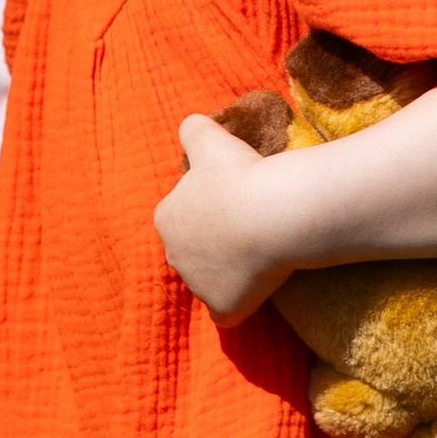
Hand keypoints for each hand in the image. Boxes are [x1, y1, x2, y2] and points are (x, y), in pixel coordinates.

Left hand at [154, 112, 286, 322]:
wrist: (270, 213)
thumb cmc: (239, 174)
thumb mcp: (209, 138)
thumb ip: (192, 129)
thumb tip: (191, 125)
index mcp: (166, 217)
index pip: (182, 218)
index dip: (209, 213)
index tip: (236, 204)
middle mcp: (173, 255)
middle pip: (193, 253)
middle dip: (214, 246)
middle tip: (250, 230)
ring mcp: (197, 286)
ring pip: (210, 282)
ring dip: (230, 273)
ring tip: (261, 256)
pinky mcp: (223, 308)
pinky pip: (228, 313)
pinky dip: (240, 305)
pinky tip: (259, 290)